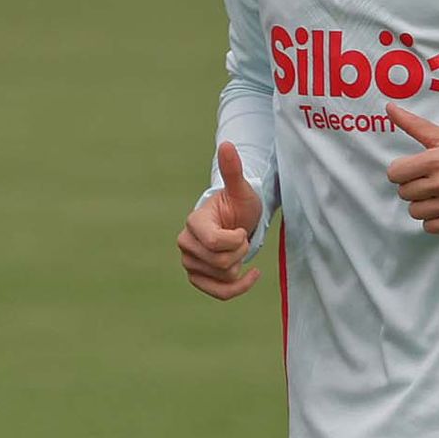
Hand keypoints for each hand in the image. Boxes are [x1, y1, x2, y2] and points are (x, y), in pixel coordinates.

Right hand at [176, 141, 262, 299]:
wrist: (238, 222)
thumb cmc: (240, 205)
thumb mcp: (241, 189)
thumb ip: (233, 170)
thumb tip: (227, 144)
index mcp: (194, 222)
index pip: (215, 242)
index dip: (236, 240)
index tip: (241, 229)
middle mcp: (186, 243)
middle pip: (220, 261)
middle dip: (239, 251)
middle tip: (241, 237)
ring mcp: (189, 262)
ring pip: (222, 276)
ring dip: (239, 265)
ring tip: (237, 249)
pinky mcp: (198, 278)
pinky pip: (219, 293)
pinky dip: (238, 287)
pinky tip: (252, 274)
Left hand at [385, 104, 438, 234]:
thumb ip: (415, 125)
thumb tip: (389, 108)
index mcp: (437, 160)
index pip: (395, 173)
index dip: (403, 172)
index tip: (416, 171)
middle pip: (404, 193)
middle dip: (416, 188)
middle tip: (434, 183)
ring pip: (415, 212)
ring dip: (425, 206)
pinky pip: (430, 227)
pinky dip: (437, 220)